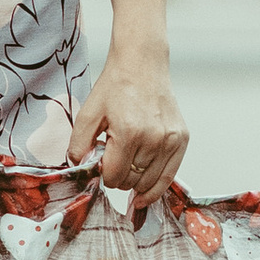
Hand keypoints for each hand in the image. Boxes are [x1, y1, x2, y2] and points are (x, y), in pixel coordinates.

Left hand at [72, 44, 187, 206]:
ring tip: (128, 167)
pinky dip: (157, 187)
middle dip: (119, 178)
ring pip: (150, 182)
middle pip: (132, 181)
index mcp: (129, 133)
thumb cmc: (115, 87)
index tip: (101, 165)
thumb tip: (78, 169)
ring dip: (136, 182)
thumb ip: (78, 144)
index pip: (115, 176)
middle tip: (114, 161)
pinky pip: (170, 175)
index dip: (104, 176)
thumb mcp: (88, 113)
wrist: (142, 65)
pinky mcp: (181, 139)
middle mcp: (154, 139)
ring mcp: (170, 140)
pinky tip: (145, 194)